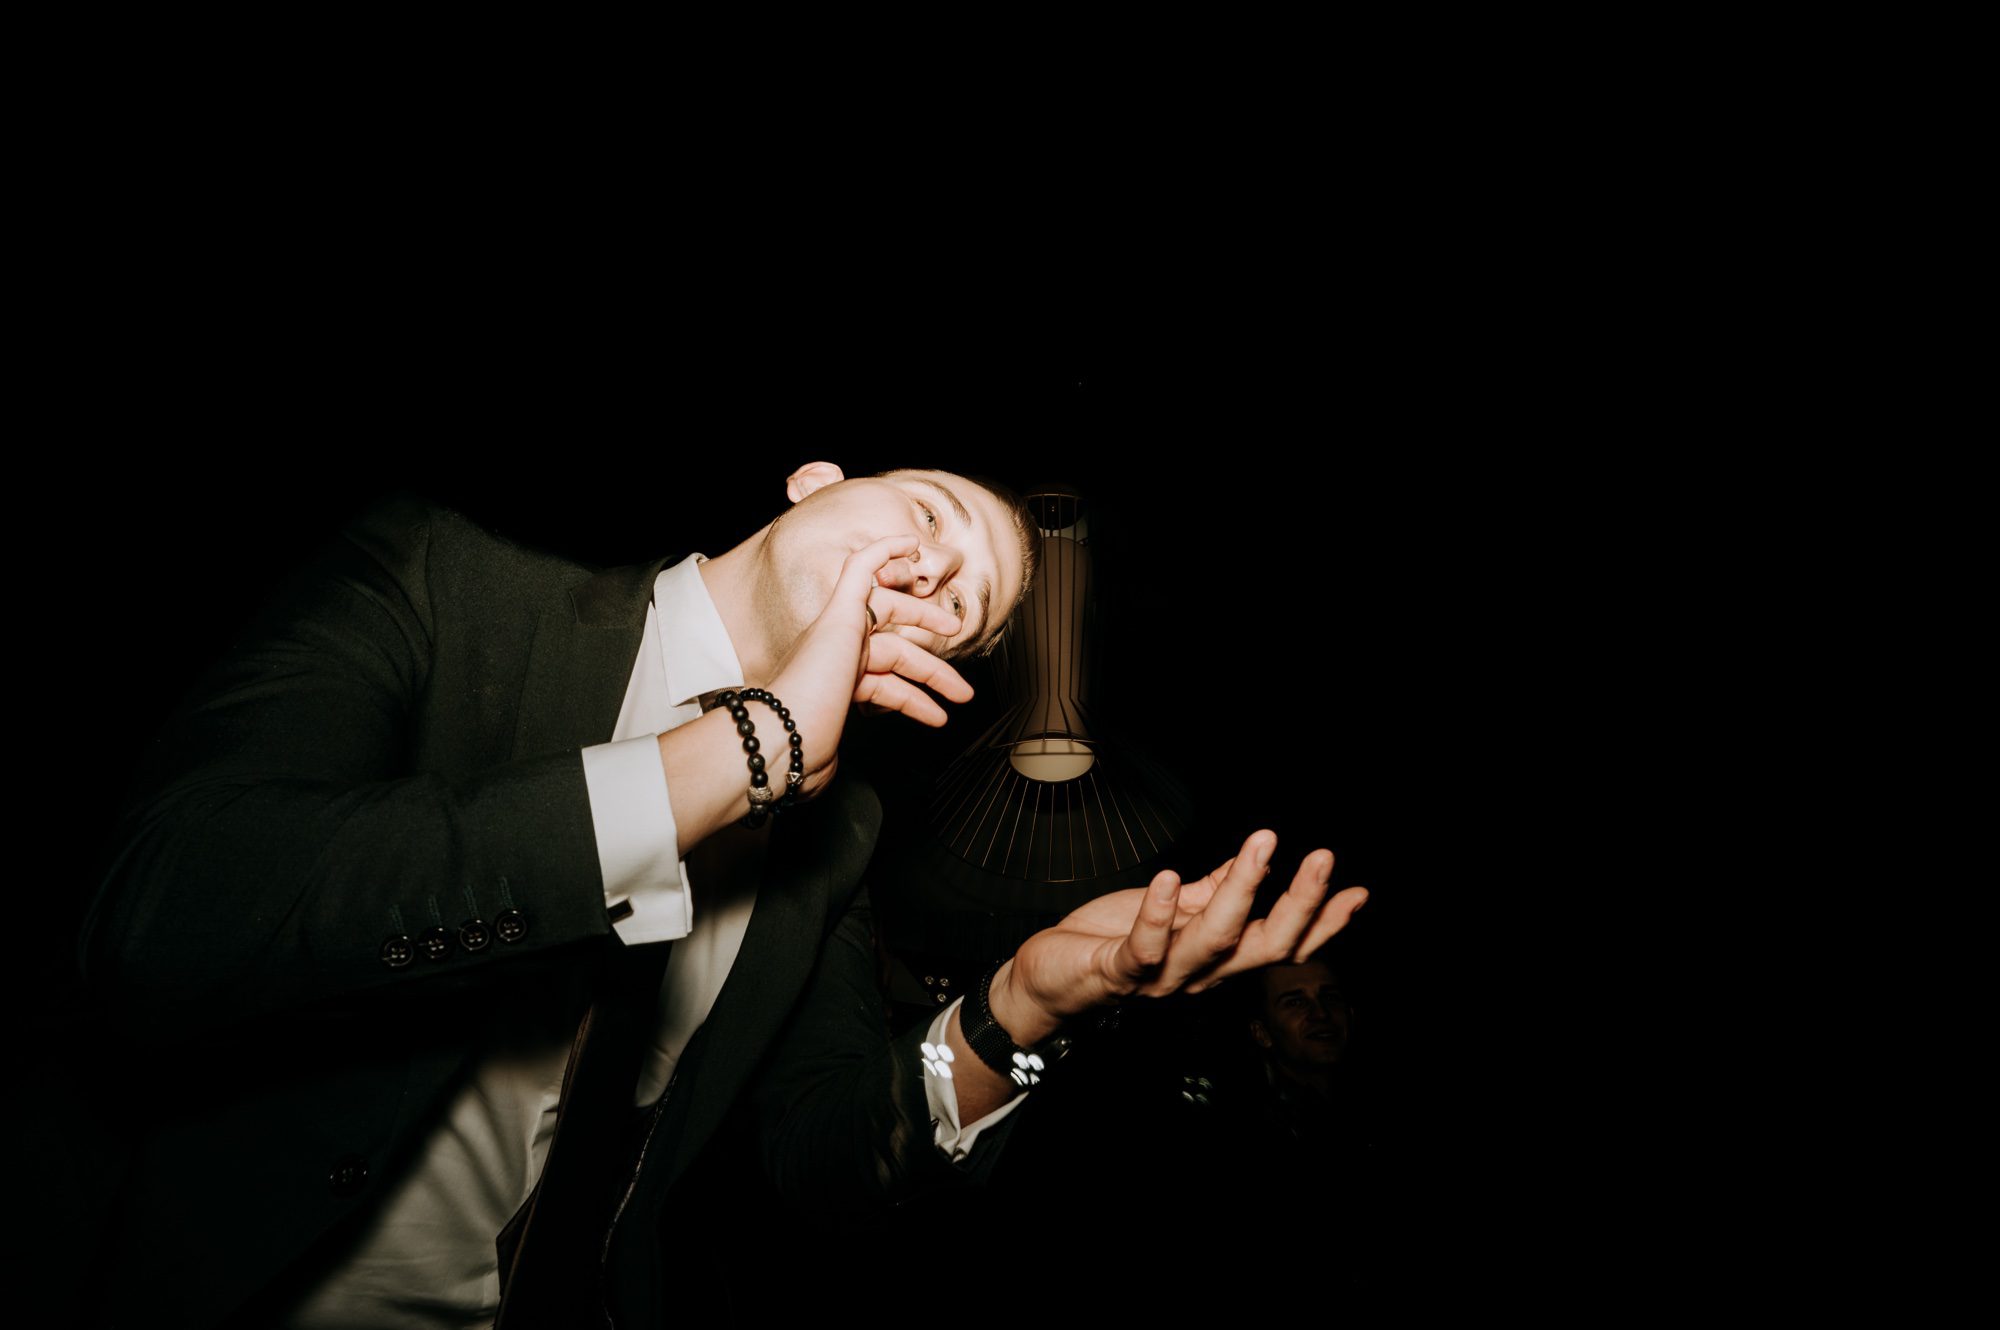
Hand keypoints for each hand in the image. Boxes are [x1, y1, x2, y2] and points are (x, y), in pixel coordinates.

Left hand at [767, 534, 974, 797]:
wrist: (785, 742)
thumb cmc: (810, 685)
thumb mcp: (838, 621)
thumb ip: (860, 578)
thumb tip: (885, 547)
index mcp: (840, 618)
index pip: (873, 582)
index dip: (891, 559)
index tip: (915, 548)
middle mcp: (842, 641)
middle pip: (896, 631)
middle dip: (931, 634)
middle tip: (959, 635)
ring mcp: (844, 673)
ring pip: (898, 669)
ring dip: (932, 681)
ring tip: (962, 696)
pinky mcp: (846, 703)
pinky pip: (888, 696)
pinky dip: (914, 705)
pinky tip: (934, 716)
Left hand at [991, 830, 1367, 1044]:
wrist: (1044, 979)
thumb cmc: (1106, 942)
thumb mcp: (1169, 910)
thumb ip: (1209, 891)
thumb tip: (1251, 862)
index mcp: (1217, 956)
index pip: (1281, 942)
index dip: (1321, 922)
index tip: (1357, 891)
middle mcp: (1199, 973)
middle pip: (1265, 947)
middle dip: (1300, 905)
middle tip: (1324, 858)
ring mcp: (1161, 976)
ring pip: (1214, 942)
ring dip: (1241, 892)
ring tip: (1262, 845)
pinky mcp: (1117, 973)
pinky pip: (1144, 948)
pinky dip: (1157, 913)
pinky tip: (1168, 878)